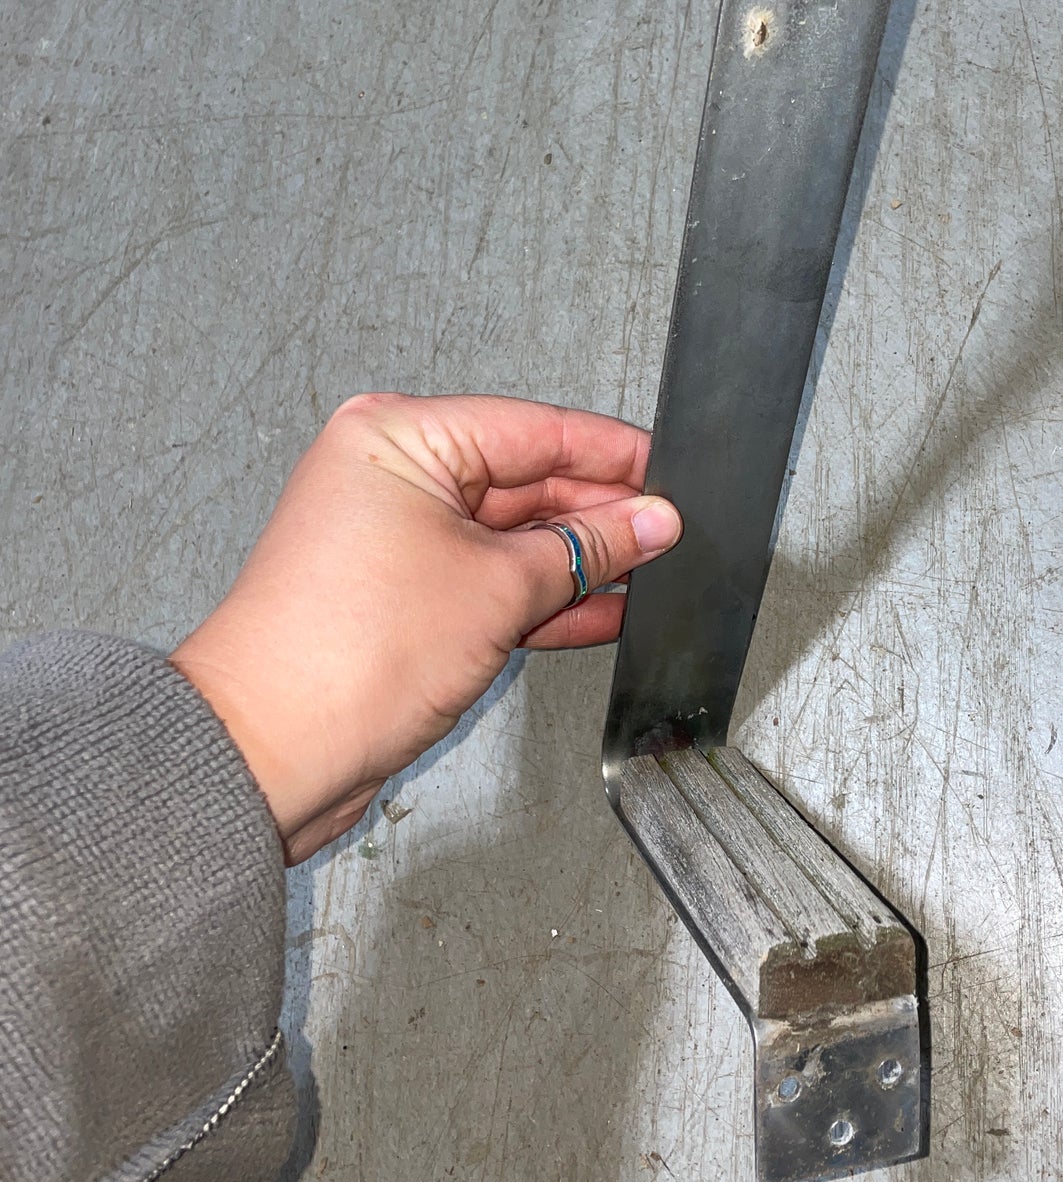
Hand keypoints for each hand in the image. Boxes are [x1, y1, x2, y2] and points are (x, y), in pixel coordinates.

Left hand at [171, 394, 680, 862]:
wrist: (270, 754)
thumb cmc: (341, 658)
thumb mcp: (498, 588)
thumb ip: (587, 547)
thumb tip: (649, 521)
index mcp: (399, 437)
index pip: (535, 427)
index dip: (613, 454)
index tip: (672, 476)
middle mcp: (391, 476)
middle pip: (526, 480)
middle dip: (600, 513)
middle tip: (669, 537)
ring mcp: (395, 538)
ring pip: (512, 536)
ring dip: (578, 561)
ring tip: (648, 577)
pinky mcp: (402, 596)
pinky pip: (490, 581)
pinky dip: (542, 598)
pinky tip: (601, 611)